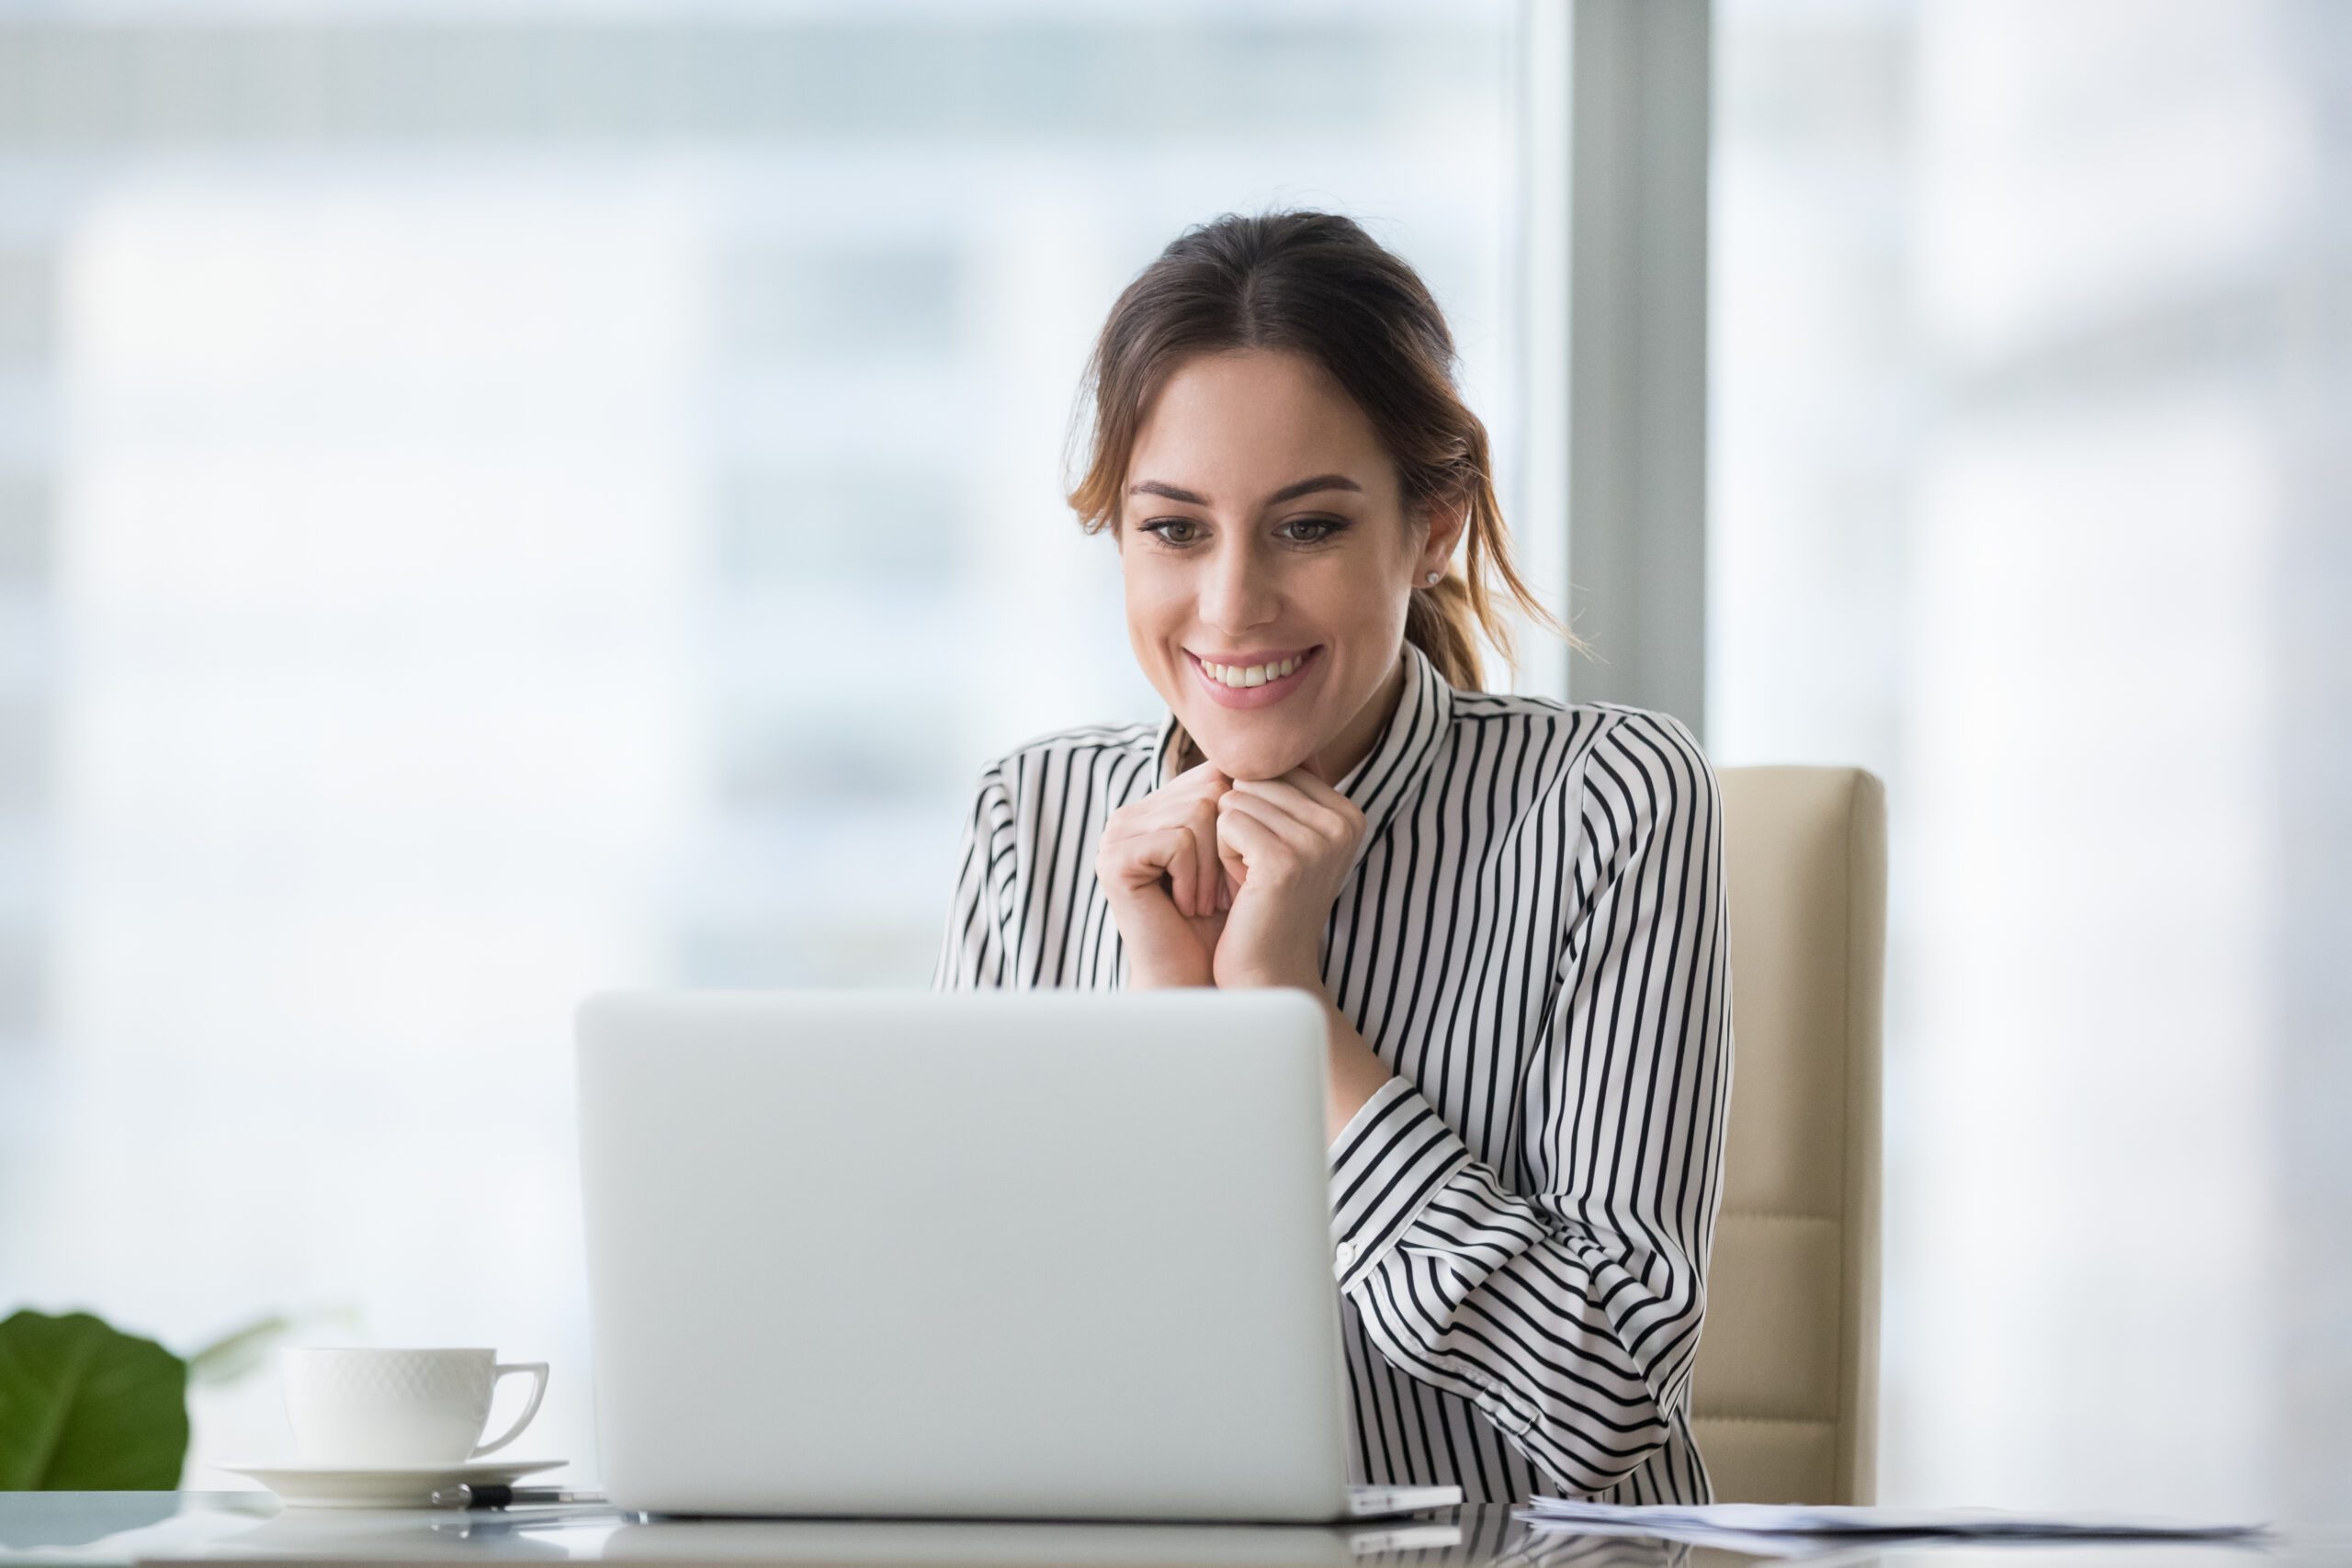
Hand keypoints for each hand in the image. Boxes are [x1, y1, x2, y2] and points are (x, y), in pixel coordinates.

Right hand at [1095, 760, 1237, 987]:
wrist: (1197, 979)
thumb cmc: (1224, 921)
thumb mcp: (1242, 851)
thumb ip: (1248, 802)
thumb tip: (1298, 755)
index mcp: (1159, 806)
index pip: (1216, 773)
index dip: (1240, 821)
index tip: (1239, 869)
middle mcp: (1133, 813)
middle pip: (1209, 788)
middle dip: (1228, 845)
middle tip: (1219, 892)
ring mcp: (1117, 834)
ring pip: (1198, 812)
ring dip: (1214, 867)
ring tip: (1203, 902)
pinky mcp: (1113, 859)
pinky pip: (1178, 840)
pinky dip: (1194, 878)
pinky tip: (1184, 906)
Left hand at [1211, 769, 1367, 991]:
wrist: (1268, 972)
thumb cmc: (1265, 904)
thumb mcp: (1287, 840)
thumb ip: (1283, 789)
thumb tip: (1259, 734)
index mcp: (1349, 812)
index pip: (1276, 768)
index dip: (1255, 808)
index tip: (1269, 855)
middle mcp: (1343, 822)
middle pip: (1254, 778)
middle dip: (1240, 821)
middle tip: (1256, 871)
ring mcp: (1318, 841)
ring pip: (1236, 797)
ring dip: (1228, 839)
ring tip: (1251, 879)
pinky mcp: (1285, 860)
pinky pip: (1226, 820)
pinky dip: (1221, 853)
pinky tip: (1242, 886)